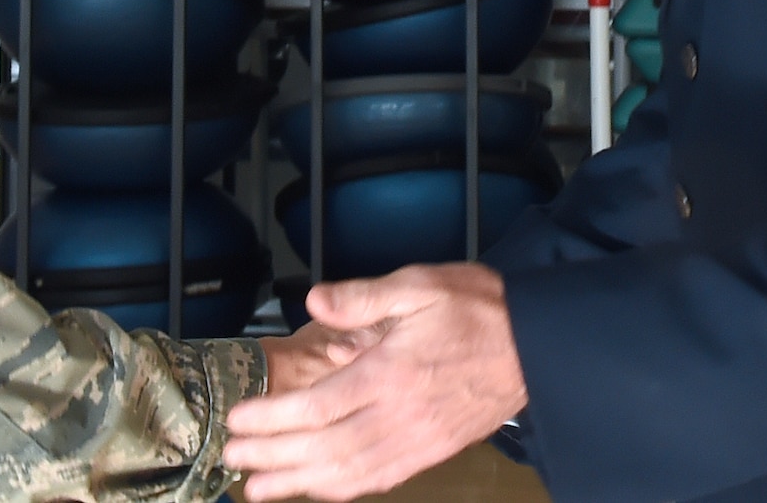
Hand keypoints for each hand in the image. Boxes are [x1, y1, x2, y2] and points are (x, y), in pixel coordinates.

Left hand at [224, 264, 525, 500]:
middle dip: (272, 457)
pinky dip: (342, 489)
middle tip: (231, 459)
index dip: (272, 419)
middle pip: (323, 447)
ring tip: (257, 489)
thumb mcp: (419, 284)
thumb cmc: (476, 309)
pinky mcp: (430, 453)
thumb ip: (363, 296)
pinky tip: (317, 489)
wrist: (534, 346)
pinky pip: (378, 479)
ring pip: (347, 473)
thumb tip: (314, 299)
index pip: (318, 406)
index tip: (238, 421)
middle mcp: (399, 415)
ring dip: (298, 483)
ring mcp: (416, 441)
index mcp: (390, 372)